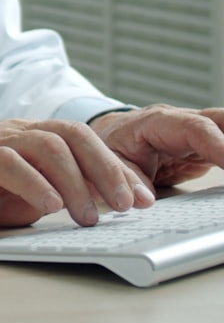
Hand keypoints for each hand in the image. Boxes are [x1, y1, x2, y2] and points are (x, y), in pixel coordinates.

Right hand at [0, 118, 154, 229]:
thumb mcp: (26, 194)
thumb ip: (59, 192)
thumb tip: (104, 208)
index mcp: (33, 136)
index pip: (85, 141)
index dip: (118, 167)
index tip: (145, 198)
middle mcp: (17, 131)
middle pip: (72, 135)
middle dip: (107, 169)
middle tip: (128, 204)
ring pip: (46, 146)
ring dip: (75, 183)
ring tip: (88, 217)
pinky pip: (8, 163)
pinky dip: (34, 183)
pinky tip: (50, 206)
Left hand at [90, 104, 223, 189]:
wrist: (110, 135)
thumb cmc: (110, 146)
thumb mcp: (109, 161)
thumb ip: (125, 178)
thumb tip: (143, 200)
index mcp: (158, 122)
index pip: (197, 129)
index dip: (221, 147)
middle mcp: (183, 122)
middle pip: (223, 121)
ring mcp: (199, 132)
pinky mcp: (209, 147)